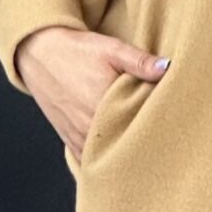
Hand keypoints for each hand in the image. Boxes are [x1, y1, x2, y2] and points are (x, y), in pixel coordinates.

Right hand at [13, 24, 167, 157]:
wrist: (39, 54)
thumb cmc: (76, 51)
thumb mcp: (111, 49)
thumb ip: (140, 62)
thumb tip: (167, 68)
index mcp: (104, 106)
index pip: (141, 127)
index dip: (158, 126)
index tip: (172, 124)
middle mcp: (91, 128)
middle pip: (127, 146)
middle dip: (144, 143)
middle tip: (162, 140)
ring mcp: (80, 138)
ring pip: (109, 158)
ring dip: (125, 154)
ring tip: (143, 149)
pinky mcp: (71, 142)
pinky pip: (92, 162)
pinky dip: (106, 161)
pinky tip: (120, 157)